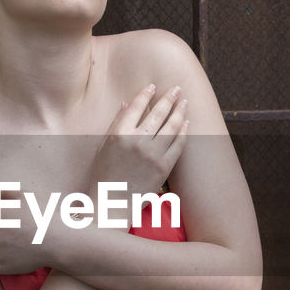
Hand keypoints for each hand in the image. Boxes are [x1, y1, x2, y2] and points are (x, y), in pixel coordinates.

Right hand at [87, 83, 188, 198]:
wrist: (111, 203)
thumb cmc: (104, 174)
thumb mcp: (104, 145)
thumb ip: (116, 123)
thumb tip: (128, 103)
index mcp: (120, 134)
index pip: (136, 107)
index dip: (146, 94)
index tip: (152, 86)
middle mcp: (137, 142)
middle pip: (158, 113)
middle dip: (169, 98)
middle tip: (176, 88)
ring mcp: (152, 155)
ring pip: (172, 127)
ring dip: (180, 111)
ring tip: (184, 101)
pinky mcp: (164, 167)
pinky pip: (178, 145)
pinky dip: (184, 132)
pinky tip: (186, 123)